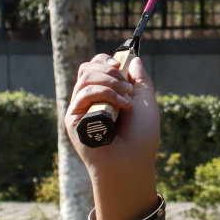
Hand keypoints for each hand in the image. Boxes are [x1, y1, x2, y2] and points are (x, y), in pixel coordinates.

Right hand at [65, 53, 160, 219]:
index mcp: (105, 94)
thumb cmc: (141, 135)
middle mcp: (90, 100)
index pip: (95, 67)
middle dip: (109, 71)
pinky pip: (84, 94)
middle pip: (88, 68)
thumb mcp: (146, 101)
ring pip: (86, 77)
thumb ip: (140, 79)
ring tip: (126, 101)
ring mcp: (80, 109)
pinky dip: (104, 93)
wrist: (133, 160)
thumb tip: (133, 58)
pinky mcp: (73, 119)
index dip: (105, 61)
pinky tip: (120, 107)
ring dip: (110, 83)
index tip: (120, 66)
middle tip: (127, 89)